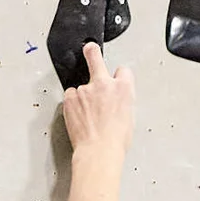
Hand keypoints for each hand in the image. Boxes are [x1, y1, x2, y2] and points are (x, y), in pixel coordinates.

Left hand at [61, 41, 134, 163]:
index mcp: (124, 88)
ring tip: (85, 114)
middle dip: (92, 52)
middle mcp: (104, 84)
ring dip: (82, 96)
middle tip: (89, 49)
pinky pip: (70, 96)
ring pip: (81, 85)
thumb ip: (122, 102)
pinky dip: (72, 104)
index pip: (122, 71)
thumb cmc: (115, 141)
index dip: (118, 77)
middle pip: (95, 57)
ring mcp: (85, 89)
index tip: (115, 79)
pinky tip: (78, 117)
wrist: (98, 152)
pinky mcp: (70, 97)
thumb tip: (116, 102)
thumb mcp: (129, 118)